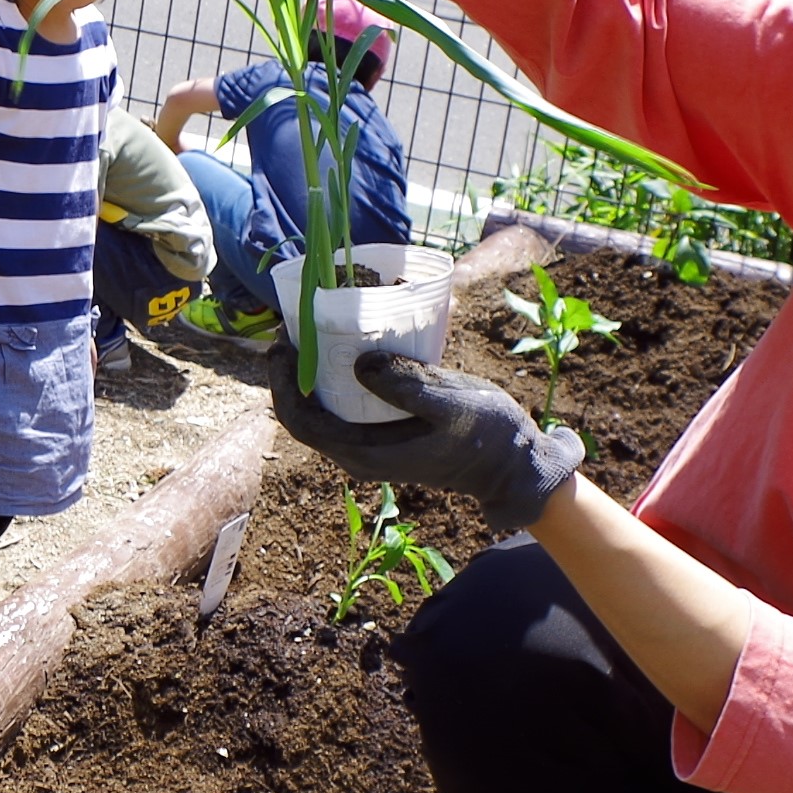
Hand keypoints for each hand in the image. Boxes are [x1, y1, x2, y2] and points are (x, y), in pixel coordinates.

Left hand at [265, 348, 582, 533]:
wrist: (511, 464)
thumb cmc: (486, 433)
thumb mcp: (452, 405)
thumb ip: (407, 387)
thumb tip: (360, 365)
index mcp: (364, 453)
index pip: (301, 422)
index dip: (282, 384)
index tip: (281, 344)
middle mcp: (357, 454)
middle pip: (305, 413)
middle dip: (291, 373)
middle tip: (292, 329)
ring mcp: (369, 447)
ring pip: (324, 409)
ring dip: (312, 373)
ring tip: (312, 332)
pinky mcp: (383, 435)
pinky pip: (346, 406)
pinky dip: (337, 377)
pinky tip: (346, 348)